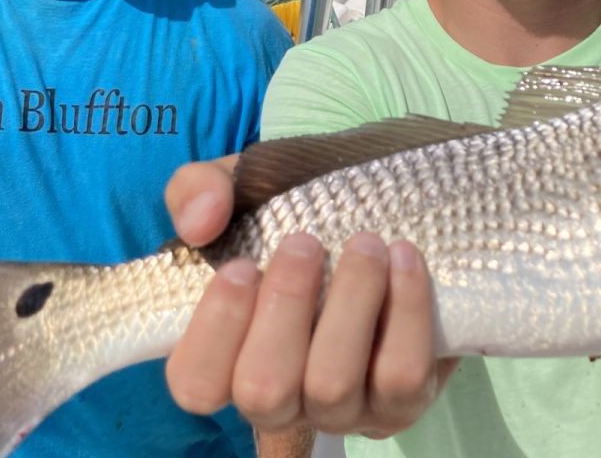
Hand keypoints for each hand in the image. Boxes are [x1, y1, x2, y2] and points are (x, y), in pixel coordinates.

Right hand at [163, 159, 458, 437]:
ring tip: (364, 244)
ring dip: (349, 303)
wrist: (379, 212)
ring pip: (333, 385)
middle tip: (306, 243)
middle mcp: (279, 400)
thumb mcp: (236, 190)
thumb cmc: (292, 213)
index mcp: (226, 359)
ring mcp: (341, 410)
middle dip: (285, 307)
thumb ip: (196, 192)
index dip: (216, 330)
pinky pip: (401, 374)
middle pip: (265, 391)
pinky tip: (403, 258)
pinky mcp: (402, 402)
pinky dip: (404, 311)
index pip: (196, 383)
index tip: (243, 266)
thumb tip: (199, 223)